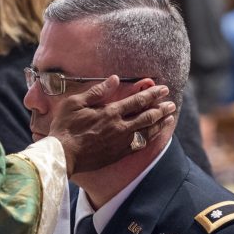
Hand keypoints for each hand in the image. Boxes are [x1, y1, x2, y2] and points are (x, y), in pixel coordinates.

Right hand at [48, 76, 175, 175]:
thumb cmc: (65, 127)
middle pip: (147, 116)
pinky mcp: (118, 154)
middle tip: (171, 103)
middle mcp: (120, 127)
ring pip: (147, 132)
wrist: (62, 155)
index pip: (138, 101)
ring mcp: (121, 142)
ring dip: (160, 123)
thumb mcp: (76, 103)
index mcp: (111, 112)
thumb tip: (115, 79)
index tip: (163, 89)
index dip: (152, 94)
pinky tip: (154, 135)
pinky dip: (150, 139)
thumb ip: (97, 91)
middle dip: (161, 108)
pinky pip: (139, 145)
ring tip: (170, 118)